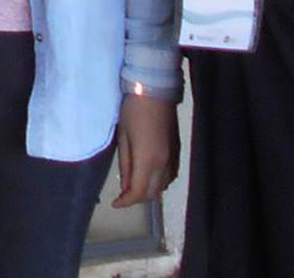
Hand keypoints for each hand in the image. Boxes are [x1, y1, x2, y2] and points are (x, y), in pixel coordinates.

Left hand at [112, 93, 178, 207]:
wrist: (155, 91)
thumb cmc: (133, 111)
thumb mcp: (123, 137)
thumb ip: (126, 164)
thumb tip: (126, 186)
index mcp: (148, 160)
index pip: (139, 192)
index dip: (126, 202)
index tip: (115, 203)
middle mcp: (164, 164)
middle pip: (153, 193)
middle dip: (137, 198)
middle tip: (123, 195)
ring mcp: (174, 158)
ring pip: (163, 186)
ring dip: (149, 191)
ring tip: (134, 186)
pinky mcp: (178, 151)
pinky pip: (171, 176)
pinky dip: (160, 182)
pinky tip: (150, 176)